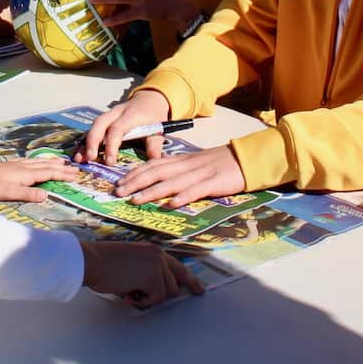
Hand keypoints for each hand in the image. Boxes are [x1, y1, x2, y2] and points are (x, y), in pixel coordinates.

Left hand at [0, 156, 77, 202]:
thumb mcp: (9, 193)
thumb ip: (28, 194)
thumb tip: (48, 196)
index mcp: (26, 174)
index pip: (49, 173)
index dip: (63, 175)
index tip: (76, 175)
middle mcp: (25, 167)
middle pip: (47, 166)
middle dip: (62, 168)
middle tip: (76, 169)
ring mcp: (18, 165)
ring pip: (40, 162)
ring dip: (52, 163)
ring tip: (62, 162)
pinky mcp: (12, 165)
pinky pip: (32, 161)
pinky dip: (41, 161)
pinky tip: (38, 161)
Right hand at [76, 89, 169, 165]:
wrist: (149, 99)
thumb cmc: (153, 115)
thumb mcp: (159, 128)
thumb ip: (155, 144)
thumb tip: (154, 160)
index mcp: (130, 115)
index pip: (117, 129)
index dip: (111, 145)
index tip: (110, 162)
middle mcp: (116, 112)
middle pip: (100, 123)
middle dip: (92, 141)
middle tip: (89, 158)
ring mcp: (108, 115)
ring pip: (93, 126)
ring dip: (85, 142)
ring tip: (79, 158)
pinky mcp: (104, 119)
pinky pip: (93, 129)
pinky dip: (85, 141)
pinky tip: (80, 153)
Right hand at [79, 241, 203, 307]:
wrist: (93, 261)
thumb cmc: (104, 265)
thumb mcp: (131, 266)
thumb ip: (146, 275)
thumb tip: (155, 294)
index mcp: (153, 251)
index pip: (177, 267)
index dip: (190, 280)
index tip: (199, 289)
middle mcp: (159, 255)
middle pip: (177, 282)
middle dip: (168, 294)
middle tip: (167, 297)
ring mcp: (158, 264)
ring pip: (168, 292)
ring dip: (151, 297)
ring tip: (132, 292)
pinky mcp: (153, 276)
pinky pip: (157, 298)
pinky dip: (144, 301)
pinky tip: (130, 293)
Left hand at [113, 145, 246, 208]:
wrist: (244, 159)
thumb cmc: (219, 163)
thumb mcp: (195, 163)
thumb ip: (178, 169)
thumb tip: (158, 177)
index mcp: (181, 161)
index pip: (153, 164)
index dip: (135, 173)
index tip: (119, 181)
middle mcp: (186, 166)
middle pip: (156, 172)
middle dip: (135, 182)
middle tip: (118, 192)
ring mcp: (199, 175)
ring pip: (171, 183)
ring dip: (151, 192)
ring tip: (135, 200)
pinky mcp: (213, 183)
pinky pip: (196, 191)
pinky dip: (182, 197)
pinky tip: (171, 205)